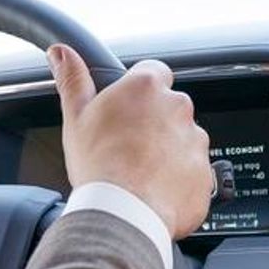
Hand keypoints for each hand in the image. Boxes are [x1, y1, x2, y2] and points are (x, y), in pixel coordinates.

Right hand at [47, 44, 211, 239]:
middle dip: (154, 123)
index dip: (140, 89)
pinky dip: (180, 178)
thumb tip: (62, 53)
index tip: (130, 106)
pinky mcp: (205, 173)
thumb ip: (73, 80)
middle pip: (170, 108)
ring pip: (184, 139)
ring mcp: (196, 142)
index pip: (154, 72)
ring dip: (169, 150)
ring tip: (142, 172)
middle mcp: (178, 109)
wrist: (126, 214)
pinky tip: (156, 189)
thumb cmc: (101, 167)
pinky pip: (194, 171)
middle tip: (129, 145)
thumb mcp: (76, 118)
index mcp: (147, 88)